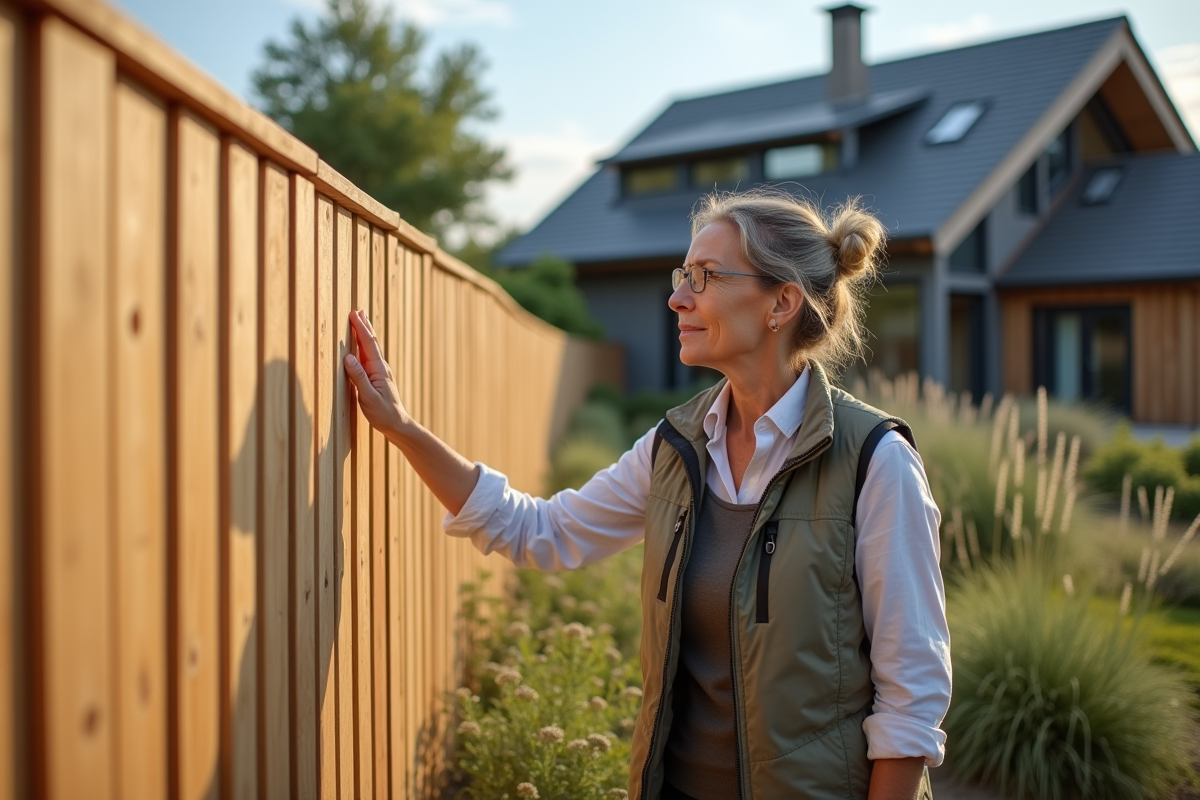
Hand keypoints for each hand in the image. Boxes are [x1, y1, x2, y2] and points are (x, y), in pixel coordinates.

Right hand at [344, 309, 408, 437]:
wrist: (397, 424)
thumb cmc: (382, 413)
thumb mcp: (368, 397)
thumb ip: (358, 377)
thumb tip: (348, 357)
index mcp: (378, 369)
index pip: (367, 344)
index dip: (360, 328)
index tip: (353, 314)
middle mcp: (380, 367)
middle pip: (371, 342)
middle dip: (364, 325)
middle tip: (358, 310)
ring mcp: (379, 371)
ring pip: (370, 348)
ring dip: (365, 333)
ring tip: (361, 321)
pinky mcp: (377, 377)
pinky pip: (369, 356)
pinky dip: (364, 346)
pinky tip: (362, 345)